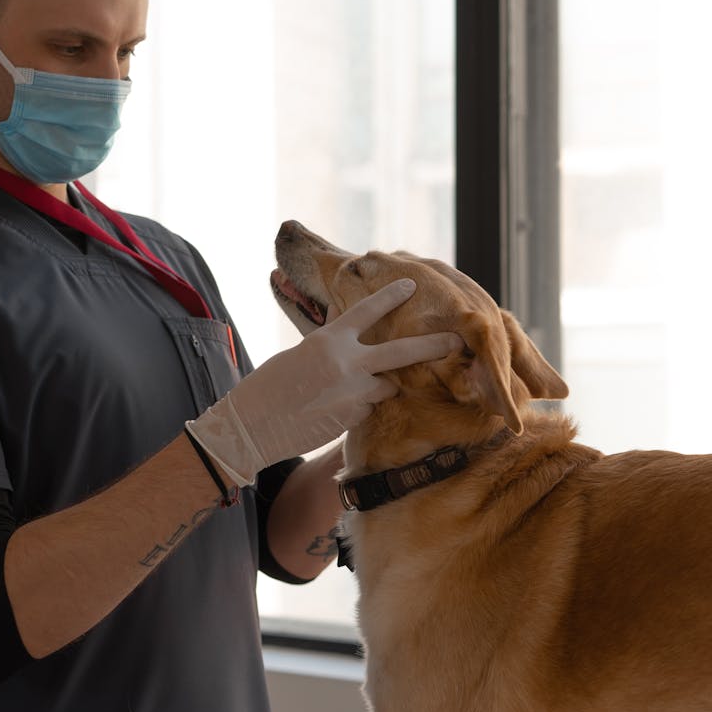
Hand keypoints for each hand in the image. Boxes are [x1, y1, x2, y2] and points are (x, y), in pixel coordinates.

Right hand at [185, 279, 463, 485]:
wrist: (253, 425)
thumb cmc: (269, 386)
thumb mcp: (299, 354)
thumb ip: (330, 346)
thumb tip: (347, 338)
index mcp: (329, 340)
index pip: (367, 310)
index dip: (391, 296)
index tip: (413, 285)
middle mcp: (346, 364)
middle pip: (401, 352)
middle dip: (433, 345)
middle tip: (458, 340)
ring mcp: (353, 393)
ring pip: (386, 385)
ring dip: (378, 385)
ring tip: (345, 390)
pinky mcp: (353, 418)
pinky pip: (367, 407)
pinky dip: (358, 407)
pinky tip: (330, 411)